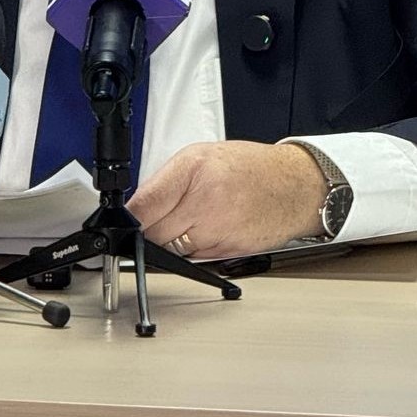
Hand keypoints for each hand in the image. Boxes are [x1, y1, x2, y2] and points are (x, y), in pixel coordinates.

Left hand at [126, 141, 328, 259]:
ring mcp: (217, 230)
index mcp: (194, 170)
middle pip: (153, 234)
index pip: (144, 205)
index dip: (128, 218)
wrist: (296, 186)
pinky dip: (192, 251)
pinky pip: (194, 260)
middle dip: (148, 231)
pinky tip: (206, 231)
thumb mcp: (201, 156)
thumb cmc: (251, 168)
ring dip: (169, 243)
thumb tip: (139, 208)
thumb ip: (169, 181)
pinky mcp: (228, 253)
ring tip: (188, 221)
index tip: (121, 223)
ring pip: (171, 252)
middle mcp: (205, 201)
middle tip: (157, 219)